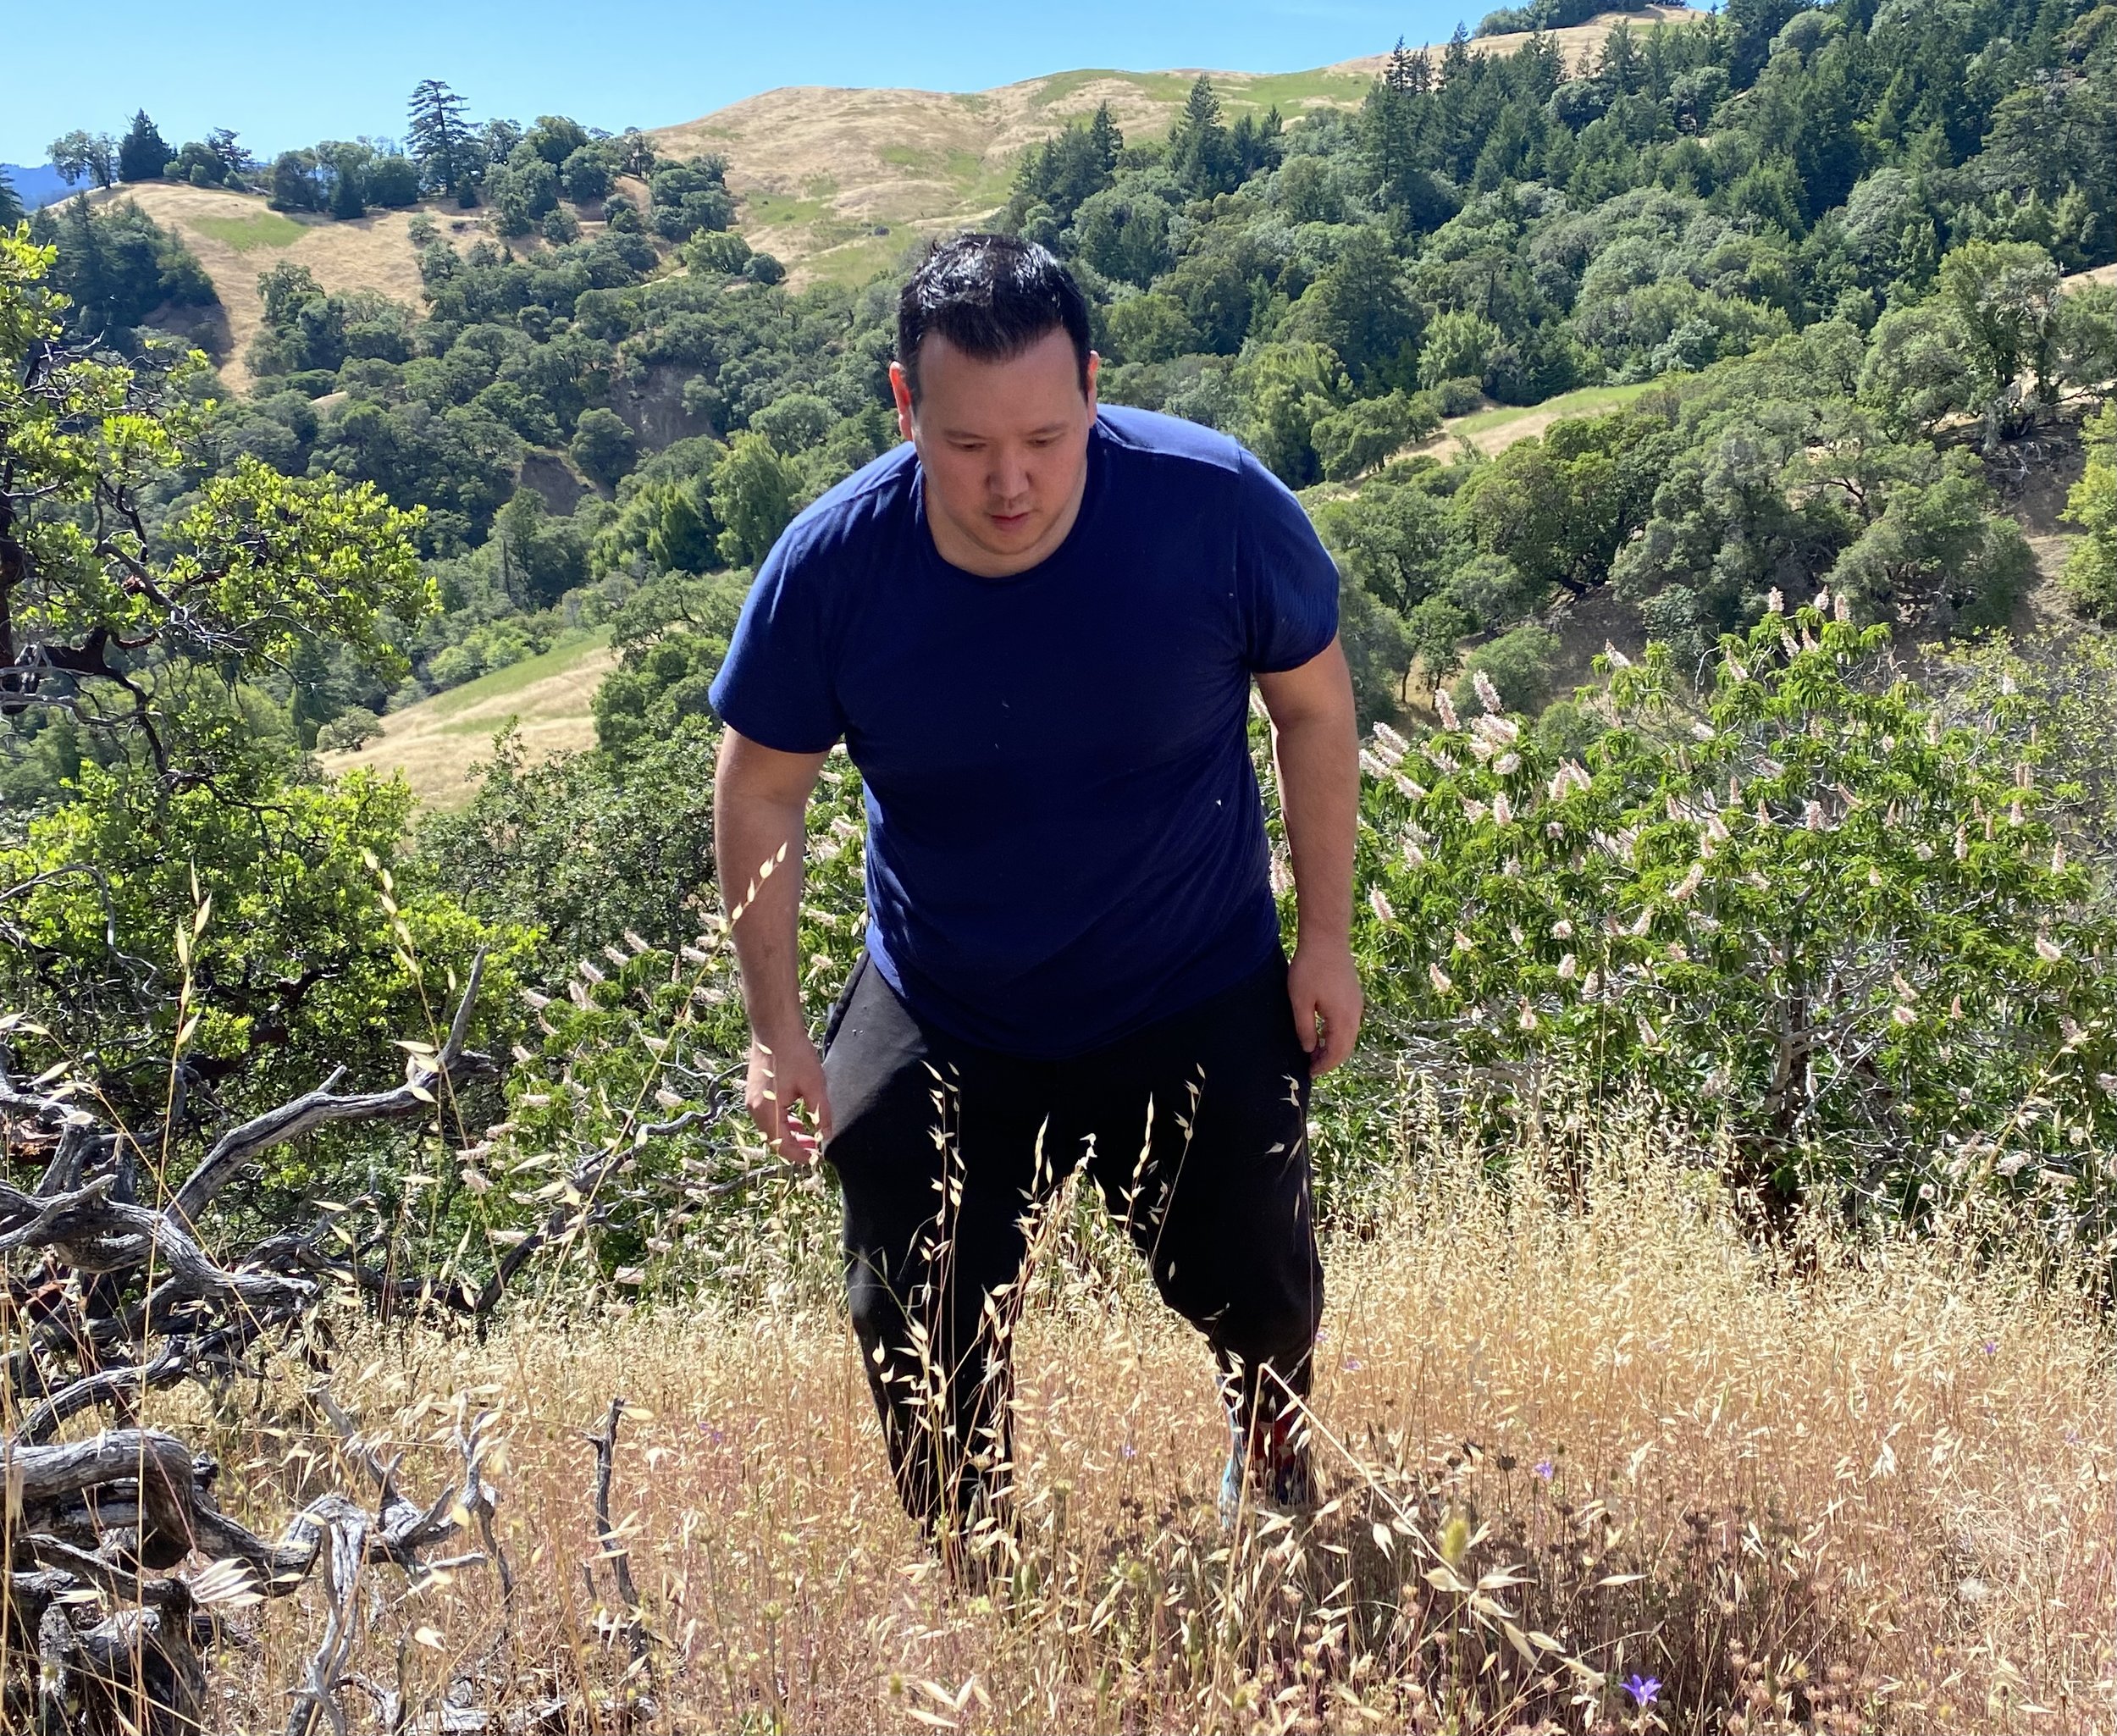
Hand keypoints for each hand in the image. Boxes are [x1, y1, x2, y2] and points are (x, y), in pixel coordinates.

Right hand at [744, 1030, 832, 1163]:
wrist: (774, 1027)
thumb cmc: (794, 1054)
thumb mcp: (814, 1085)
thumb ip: (821, 1114)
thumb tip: (827, 1136)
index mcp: (767, 1111)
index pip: (782, 1146)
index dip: (800, 1155)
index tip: (817, 1158)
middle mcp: (755, 1109)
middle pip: (774, 1140)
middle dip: (796, 1147)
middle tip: (817, 1147)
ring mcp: (752, 1100)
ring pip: (771, 1128)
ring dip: (790, 1135)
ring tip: (811, 1135)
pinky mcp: (755, 1091)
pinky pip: (769, 1116)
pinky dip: (784, 1122)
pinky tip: (799, 1119)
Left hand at [1288, 940, 1362, 1075]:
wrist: (1327, 939)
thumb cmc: (1310, 968)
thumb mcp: (1300, 1001)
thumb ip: (1305, 1028)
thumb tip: (1309, 1050)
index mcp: (1343, 1019)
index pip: (1336, 1053)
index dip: (1323, 1066)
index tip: (1309, 1072)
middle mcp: (1355, 1014)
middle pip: (1346, 1048)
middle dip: (1330, 1060)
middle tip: (1311, 1066)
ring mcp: (1357, 1004)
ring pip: (1349, 1036)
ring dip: (1334, 1047)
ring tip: (1315, 1051)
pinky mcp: (1354, 996)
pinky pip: (1349, 1024)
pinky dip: (1338, 1034)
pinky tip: (1323, 1031)